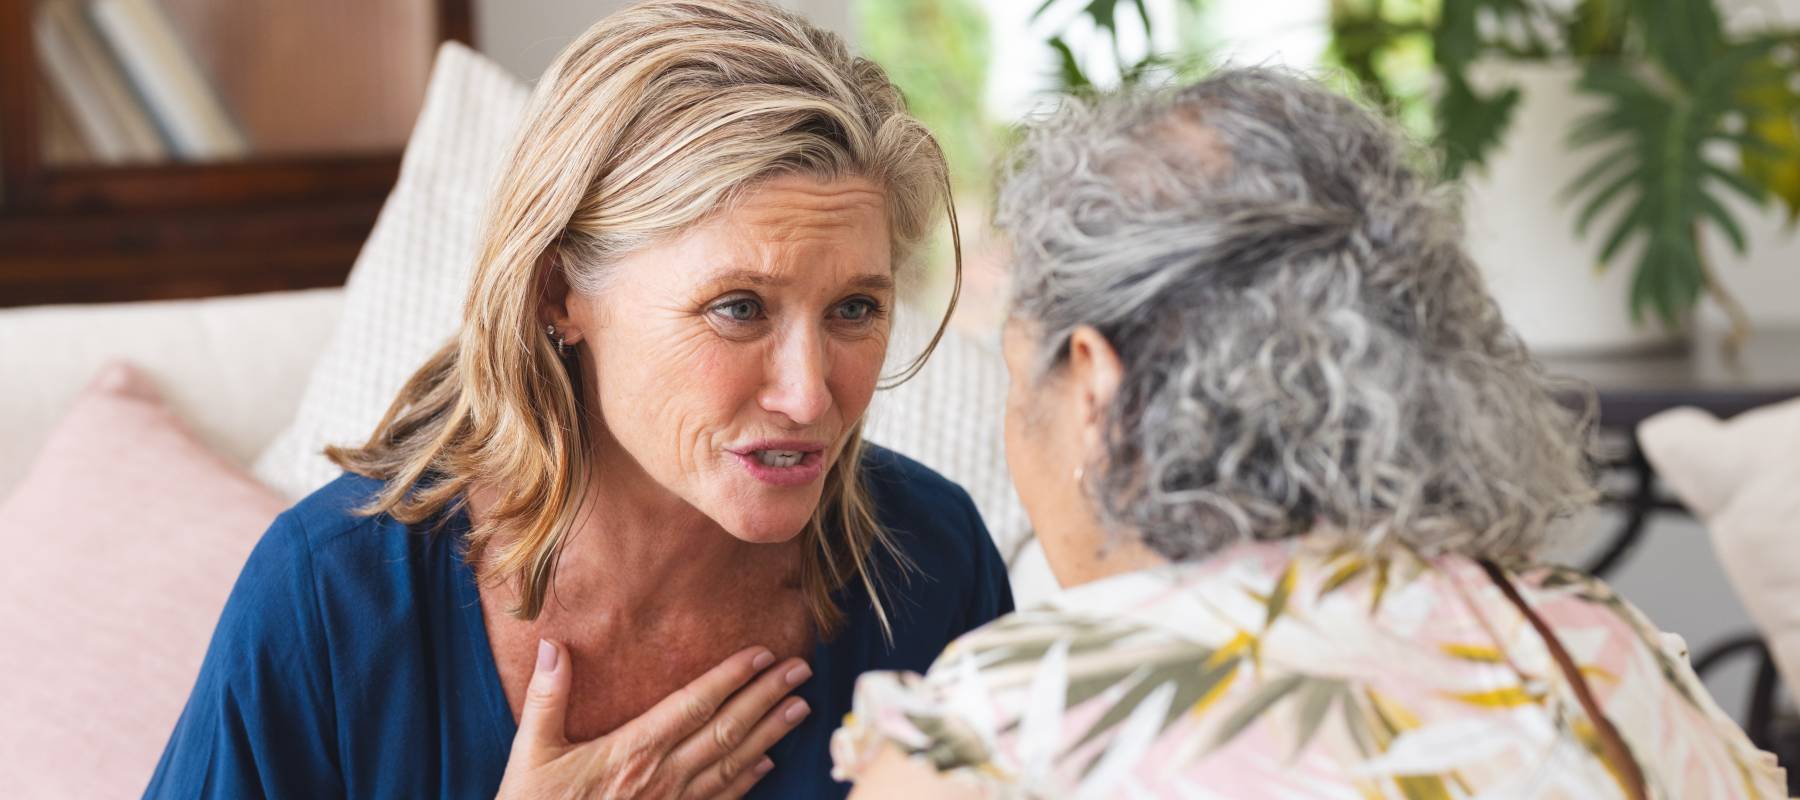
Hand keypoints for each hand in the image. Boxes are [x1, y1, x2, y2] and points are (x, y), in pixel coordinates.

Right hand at [495, 639, 812, 799]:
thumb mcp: (532, 751)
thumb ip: (548, 697)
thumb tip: (554, 646)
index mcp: (633, 749)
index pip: (694, 704)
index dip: (731, 677)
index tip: (762, 653)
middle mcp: (661, 775)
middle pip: (726, 729)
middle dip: (767, 697)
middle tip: (801, 670)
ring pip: (732, 763)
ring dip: (770, 733)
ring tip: (800, 708)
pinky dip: (747, 780)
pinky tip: (767, 763)